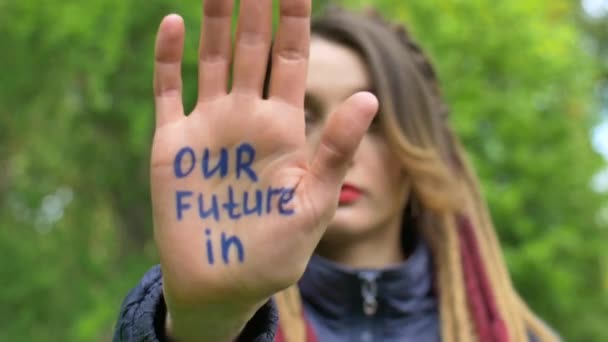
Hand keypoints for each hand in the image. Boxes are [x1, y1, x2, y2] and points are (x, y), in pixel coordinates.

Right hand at [150, 0, 376, 338]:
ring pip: (212, 58)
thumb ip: (335, 148)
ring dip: (215, 19)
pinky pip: (168, 91)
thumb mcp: (314, 199)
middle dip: (256, 6)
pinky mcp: (173, 144)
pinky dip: (167, 58)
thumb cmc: (276, 251)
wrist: (225, 283)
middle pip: (252, 47)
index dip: (296, 18)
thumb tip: (370, 96)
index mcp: (283, 126)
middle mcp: (246, 117)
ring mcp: (209, 126)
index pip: (291, 58)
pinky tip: (171, 22)